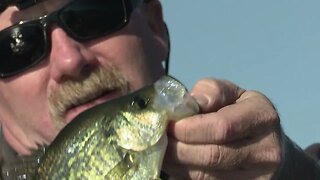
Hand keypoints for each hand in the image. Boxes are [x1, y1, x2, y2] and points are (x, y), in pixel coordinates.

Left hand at [162, 78, 281, 179]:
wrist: (266, 145)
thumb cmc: (240, 113)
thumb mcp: (230, 93)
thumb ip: (210, 92)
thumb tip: (184, 105)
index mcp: (263, 117)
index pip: (222, 126)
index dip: (189, 128)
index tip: (168, 125)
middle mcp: (267, 151)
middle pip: (213, 155)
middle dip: (178, 148)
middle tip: (156, 140)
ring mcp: (259, 177)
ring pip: (207, 176)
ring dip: (176, 164)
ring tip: (160, 152)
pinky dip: (184, 175)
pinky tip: (173, 164)